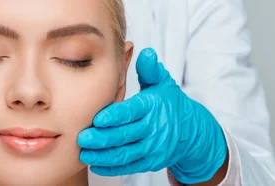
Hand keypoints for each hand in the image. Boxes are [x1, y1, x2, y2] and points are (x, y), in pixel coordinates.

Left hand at [77, 48, 227, 183]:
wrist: (191, 132)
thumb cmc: (169, 103)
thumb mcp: (163, 83)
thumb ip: (150, 70)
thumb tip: (146, 53)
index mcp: (152, 106)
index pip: (132, 112)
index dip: (115, 116)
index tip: (98, 118)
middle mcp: (154, 128)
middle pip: (126, 135)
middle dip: (103, 138)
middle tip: (82, 137)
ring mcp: (153, 148)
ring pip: (126, 154)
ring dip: (103, 155)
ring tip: (84, 153)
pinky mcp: (150, 162)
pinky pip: (129, 166)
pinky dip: (111, 167)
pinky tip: (95, 164)